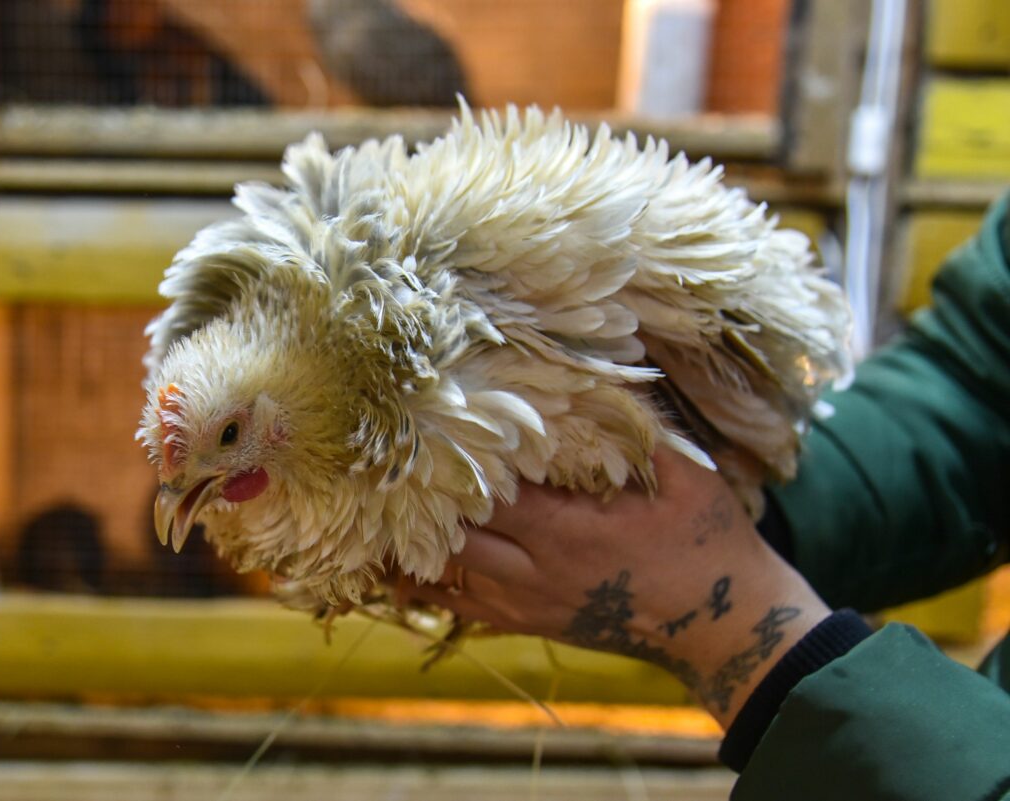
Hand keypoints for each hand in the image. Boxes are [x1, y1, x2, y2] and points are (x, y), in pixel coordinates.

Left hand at [401, 448, 830, 728]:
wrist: (724, 627)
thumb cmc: (709, 543)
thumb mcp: (689, 477)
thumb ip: (640, 430)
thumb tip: (602, 375)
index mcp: (569, 532)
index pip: (490, 495)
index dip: (456, 464)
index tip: (431, 426)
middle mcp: (537, 573)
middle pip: (452, 538)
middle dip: (423, 502)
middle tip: (393, 462)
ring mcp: (529, 605)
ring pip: (446, 579)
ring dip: (416, 544)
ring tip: (380, 507)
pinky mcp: (531, 624)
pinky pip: (463, 609)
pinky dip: (432, 585)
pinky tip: (402, 564)